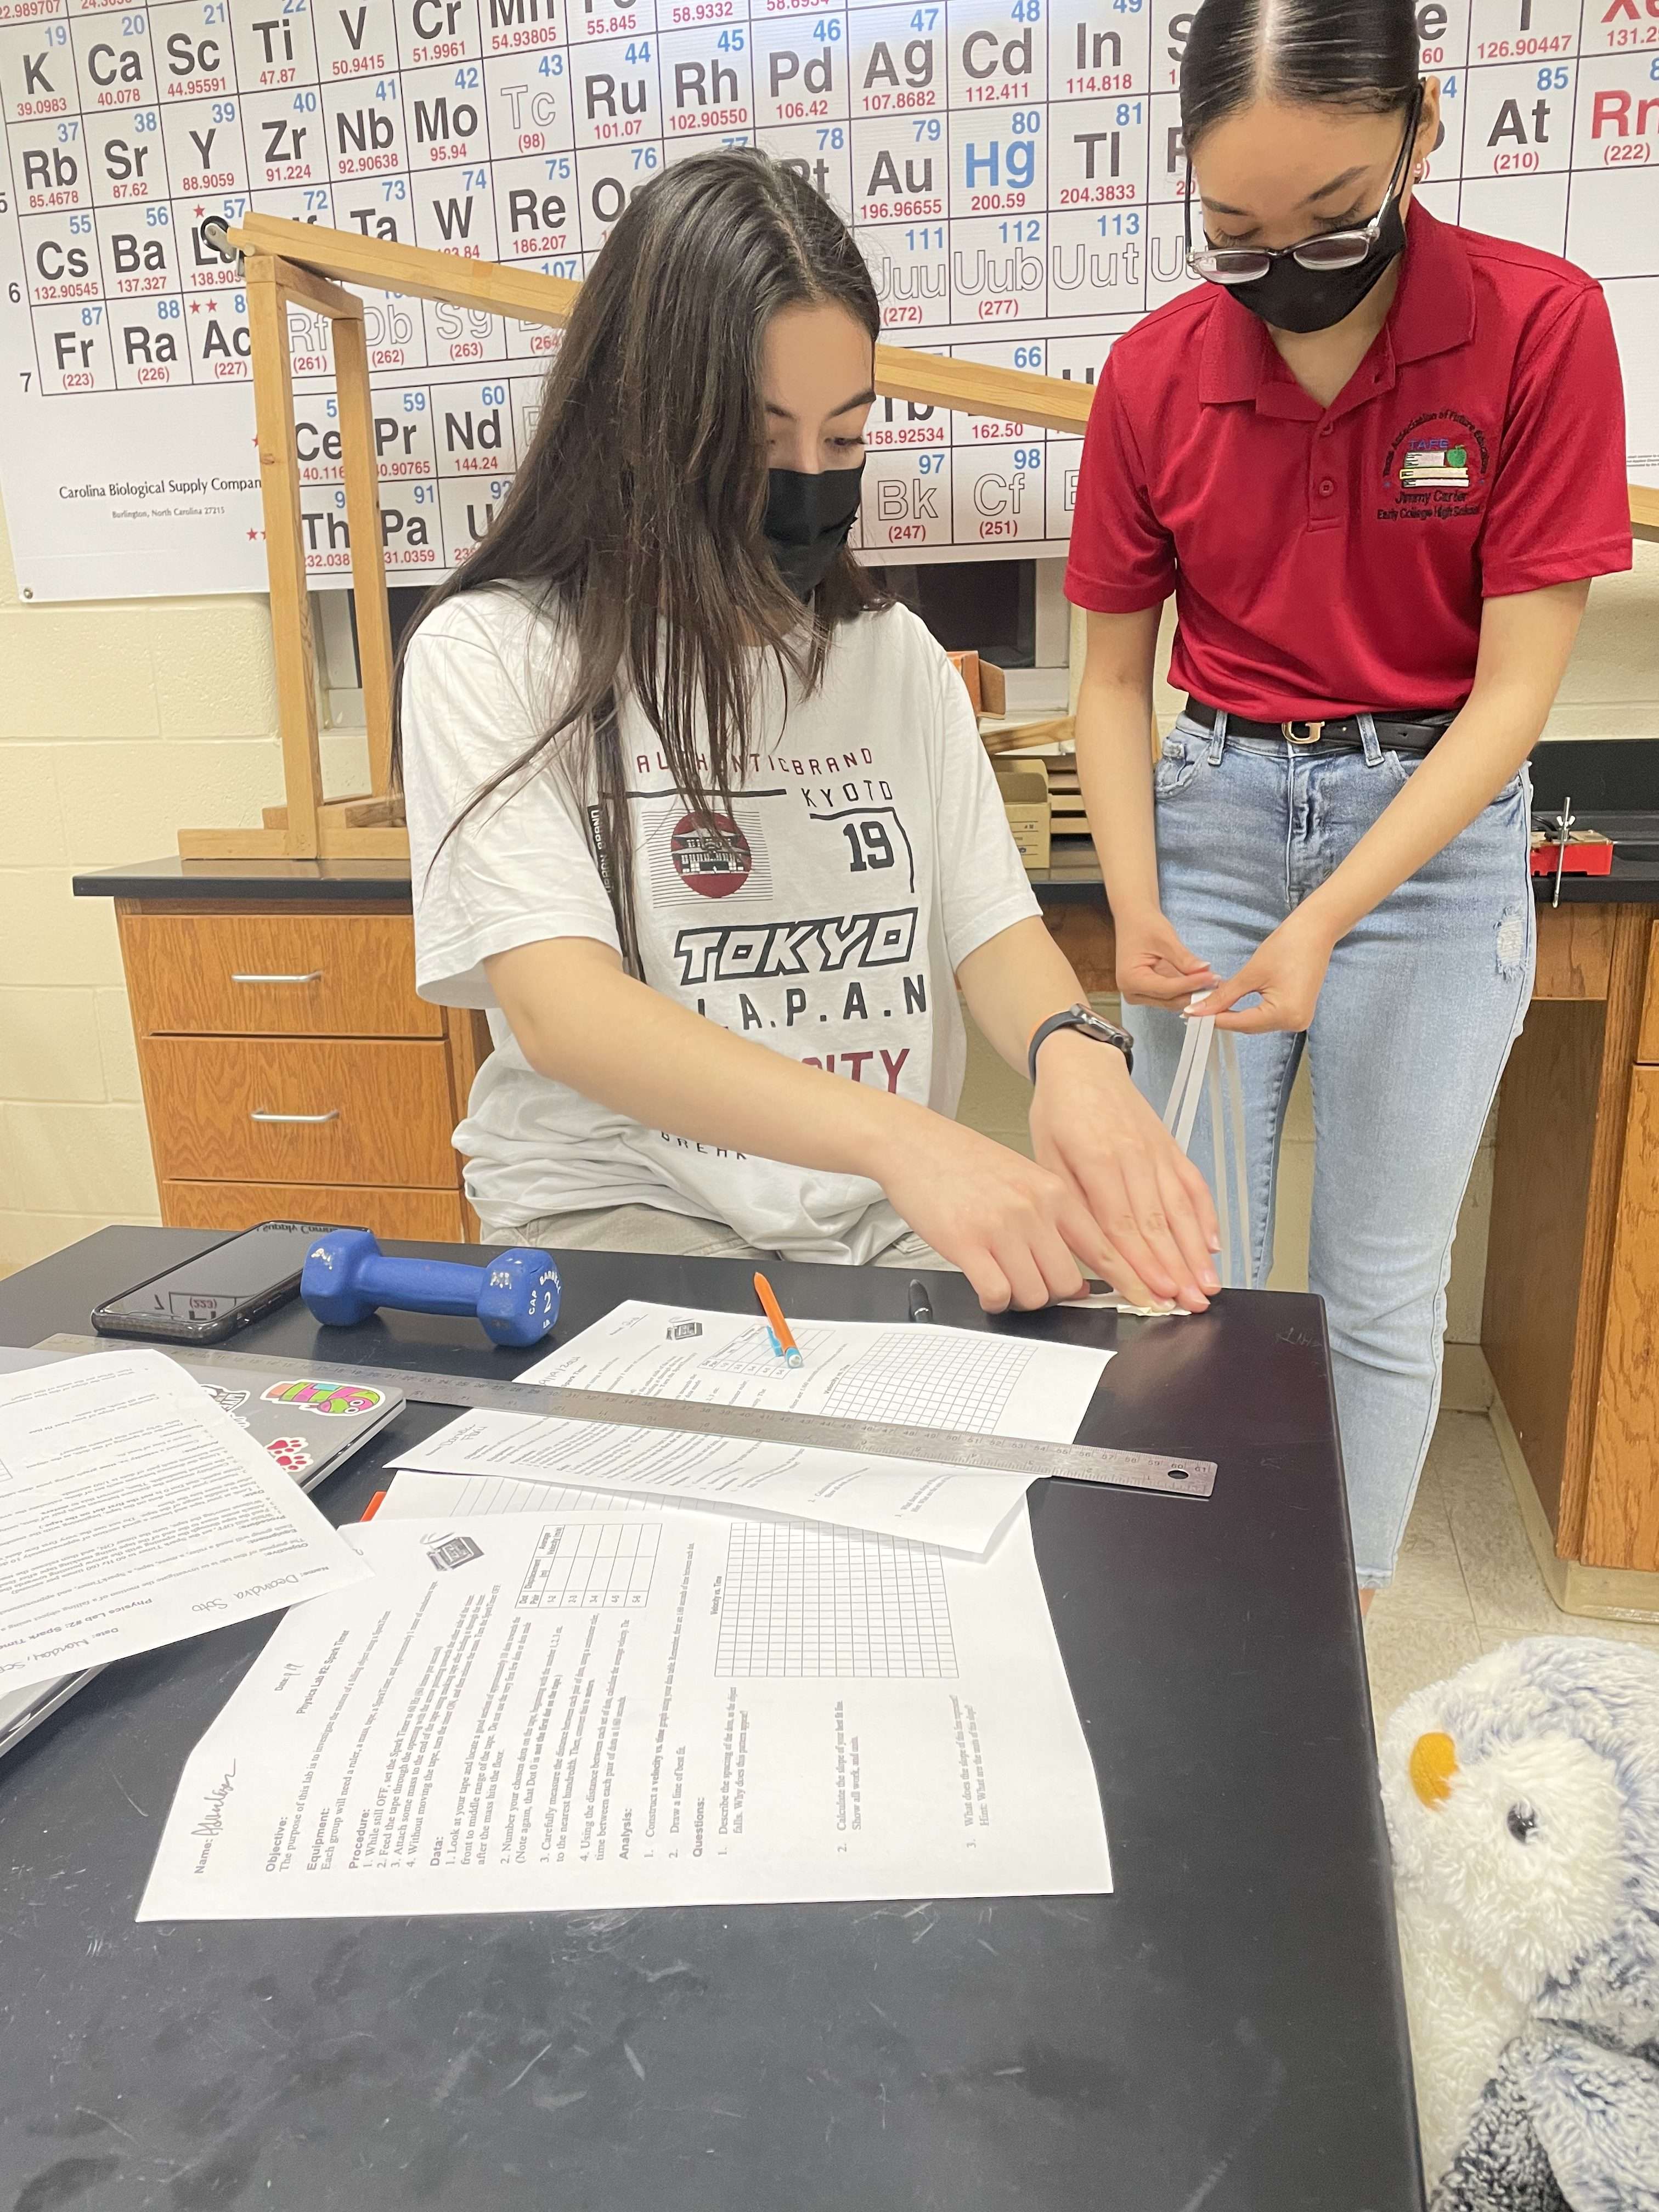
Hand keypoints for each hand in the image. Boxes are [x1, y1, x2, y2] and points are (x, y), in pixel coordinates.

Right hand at [874, 1112, 1148, 1314]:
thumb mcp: (1024, 1180)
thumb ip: (1055, 1220)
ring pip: (1034, 1294)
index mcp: (1055, 1192)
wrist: (914, 1144)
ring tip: (999, 1273)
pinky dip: (993, 1298)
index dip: (1130, 1282)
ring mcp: (1003, 1227)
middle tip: (1027, 1278)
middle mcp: (1035, 1209)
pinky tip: (982, 1279)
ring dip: (1018, 1295)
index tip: (1150, 1301)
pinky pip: (998, 1294)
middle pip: (1067, 1283)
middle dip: (1050, 1292)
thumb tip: (1079, 1275)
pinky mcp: (969, 1244)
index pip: (1105, 1248)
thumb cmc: (965, 1163)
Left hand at [1029, 1031, 1220, 1310]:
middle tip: (1190, 1303)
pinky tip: (1213, 1244)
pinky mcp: (1172, 1148)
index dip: (1142, 1264)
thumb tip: (1089, 1250)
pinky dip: (1206, 1216)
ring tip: (1207, 1286)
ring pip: (1181, 1209)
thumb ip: (1071, 1204)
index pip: (1122, 1225)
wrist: (1082, 1065)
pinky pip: (1194, 1185)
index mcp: (1097, 1160)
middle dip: (1177, 1269)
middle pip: (1159, 1223)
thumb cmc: (1060, 1112)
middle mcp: (1134, 1157)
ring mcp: (1158, 1152)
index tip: (1154, 1294)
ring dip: (1196, 1252)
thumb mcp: (1047, 1157)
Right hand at [1112, 909, 1218, 1008]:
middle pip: (1169, 999)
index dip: (1190, 985)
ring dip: (1193, 993)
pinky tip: (1203, 983)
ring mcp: (1139, 995)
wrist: (1133, 920)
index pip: (1166, 989)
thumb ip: (1183, 958)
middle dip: (1194, 992)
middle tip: (1217, 982)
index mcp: (1130, 980)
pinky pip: (1171, 996)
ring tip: (1214, 983)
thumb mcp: (1165, 939)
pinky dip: (1187, 990)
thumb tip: (1205, 971)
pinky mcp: (1148, 993)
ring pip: (1172, 1000)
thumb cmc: (1144, 925)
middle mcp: (1131, 992)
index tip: (1212, 978)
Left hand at [1191, 911, 1334, 1033]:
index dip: (1214, 1019)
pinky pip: (1267, 1016)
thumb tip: (1198, 1010)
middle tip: (1197, 1009)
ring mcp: (1298, 1019)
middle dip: (1223, 1017)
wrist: (1315, 931)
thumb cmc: (1287, 946)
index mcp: (1285, 1014)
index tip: (1191, 1014)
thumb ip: (1224, 995)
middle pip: (1249, 1026)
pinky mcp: (1298, 1011)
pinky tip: (1232, 1005)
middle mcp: (1294, 1023)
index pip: (1241, 1023)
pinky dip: (1250, 1012)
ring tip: (1210, 1006)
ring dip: (1235, 1016)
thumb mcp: (1251, 973)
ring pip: (1257, 1023)